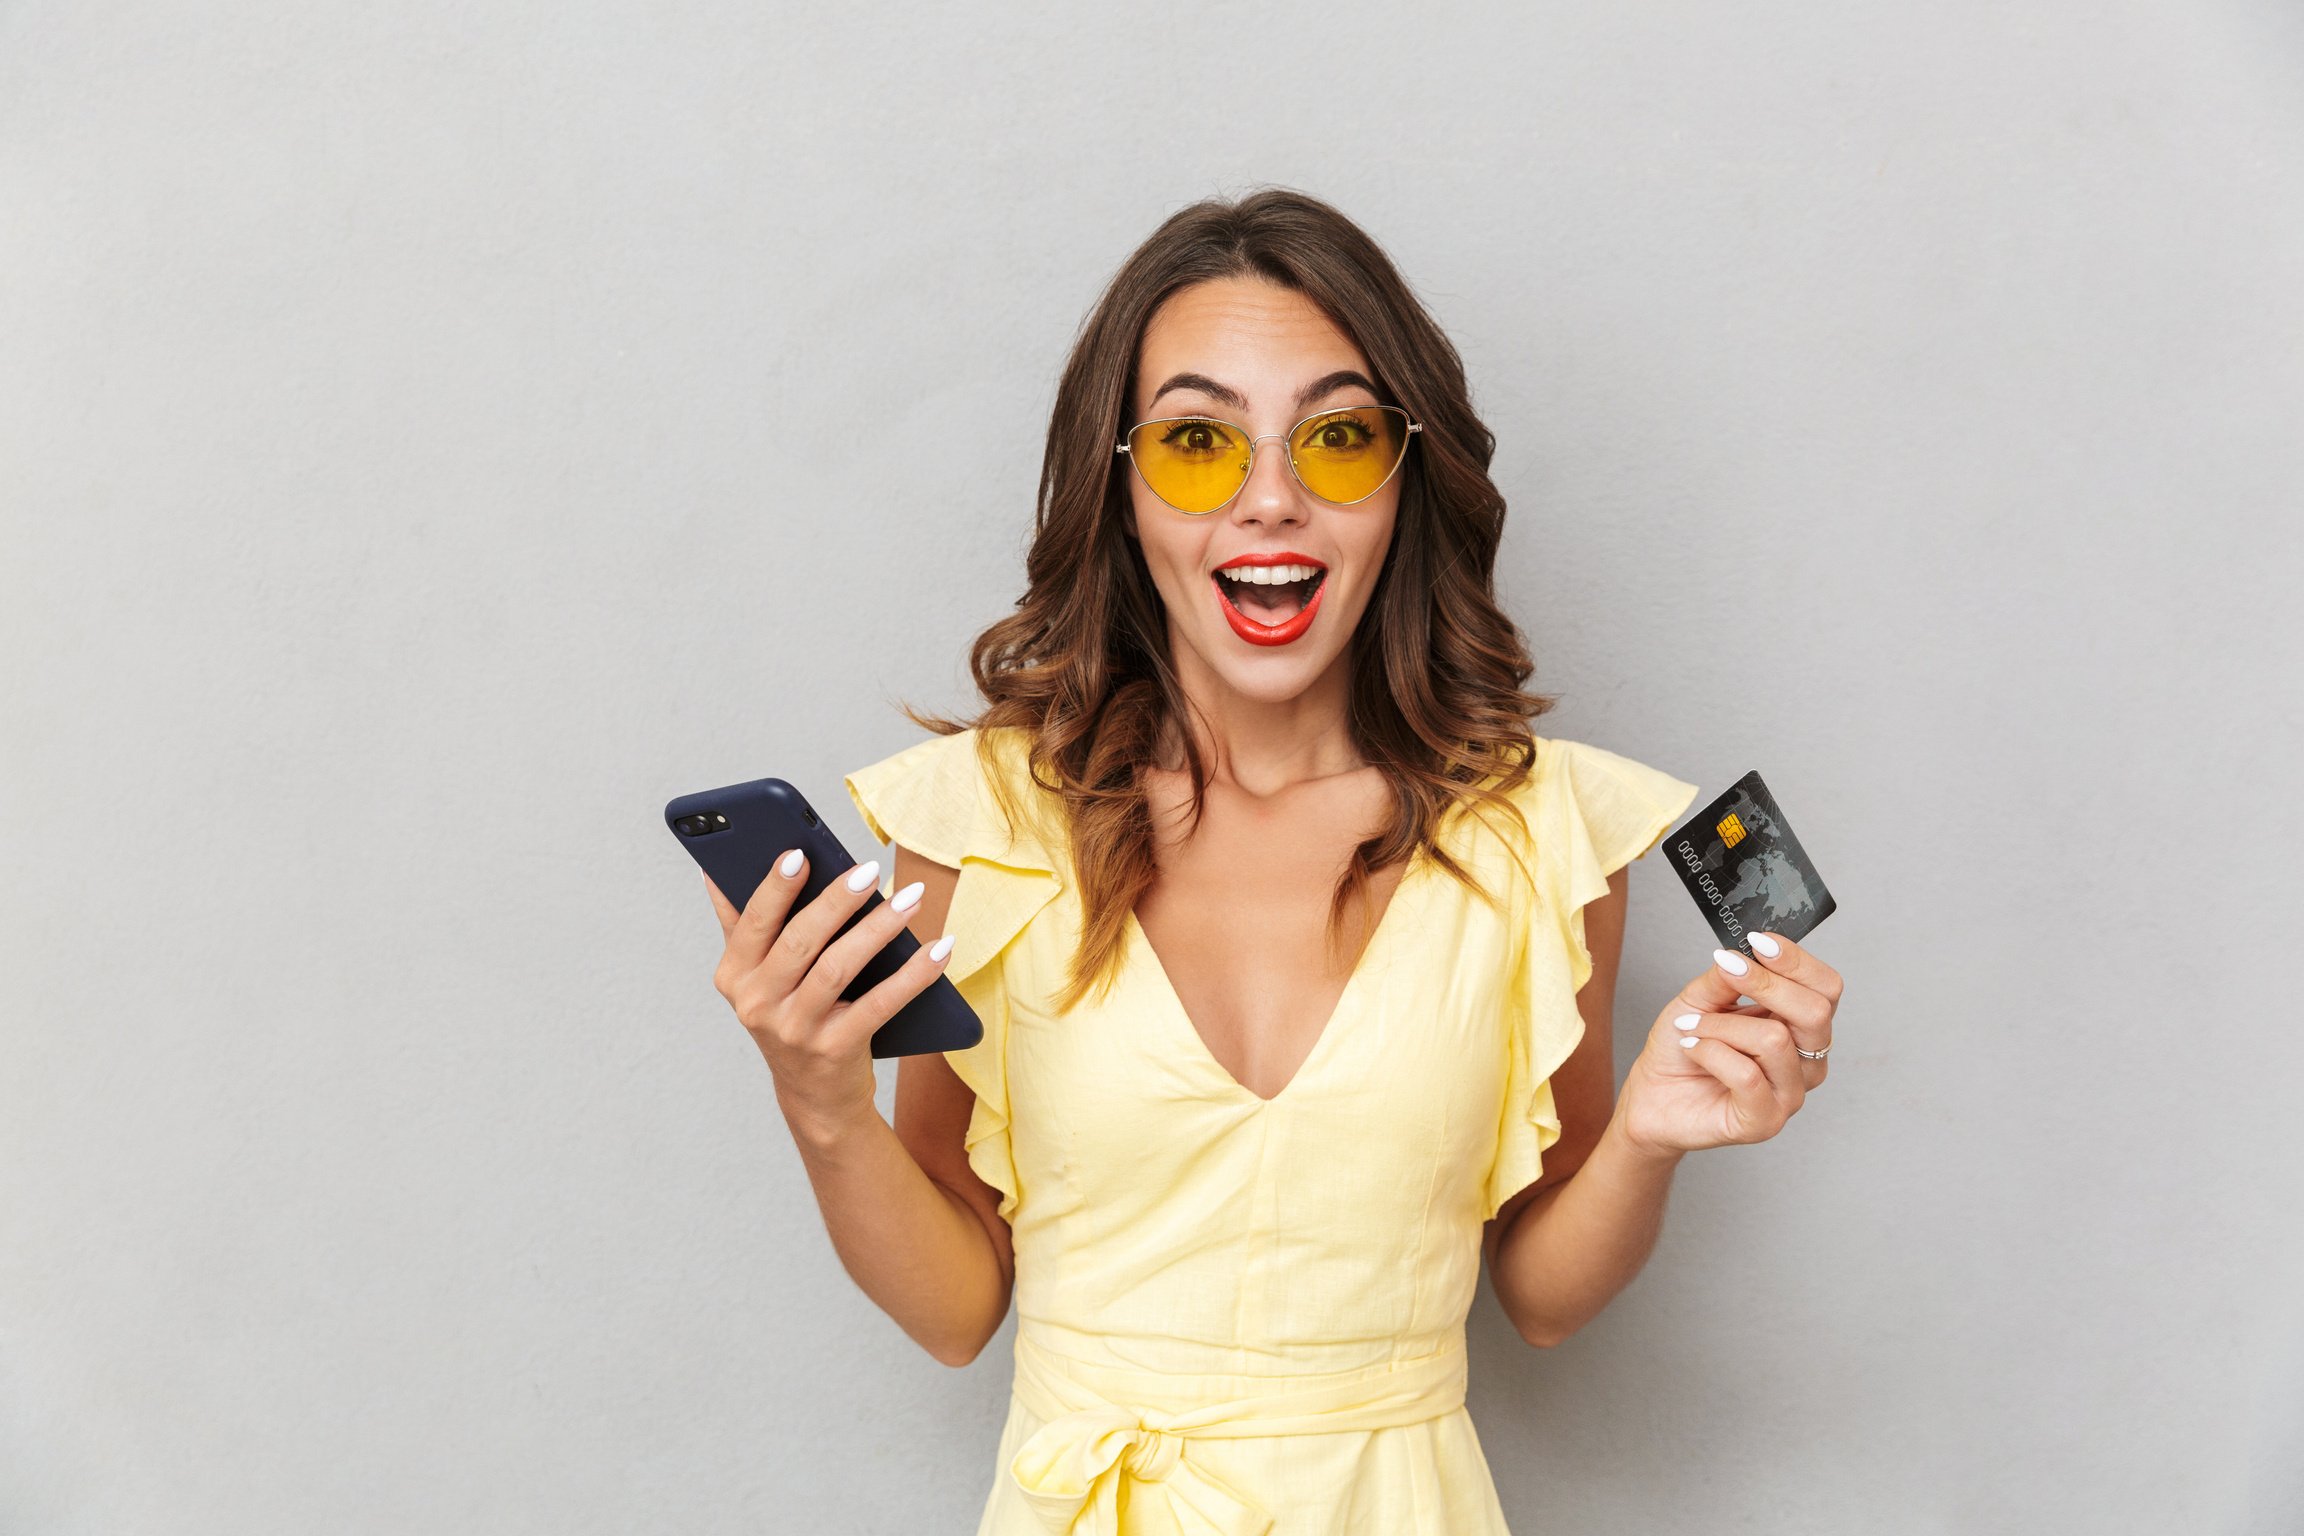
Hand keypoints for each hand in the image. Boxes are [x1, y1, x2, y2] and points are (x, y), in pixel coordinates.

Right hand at [702, 852, 954, 1143]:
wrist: (815, 1096)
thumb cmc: (790, 1016)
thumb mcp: (756, 978)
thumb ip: (740, 926)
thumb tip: (714, 870)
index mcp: (734, 976)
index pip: (753, 923)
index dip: (775, 887)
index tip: (799, 852)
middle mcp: (757, 1005)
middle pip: (800, 941)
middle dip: (836, 901)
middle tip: (869, 869)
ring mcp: (795, 1031)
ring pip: (838, 968)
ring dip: (878, 928)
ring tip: (910, 898)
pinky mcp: (835, 1050)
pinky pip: (880, 1004)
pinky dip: (913, 974)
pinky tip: (938, 948)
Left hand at [1615, 931, 1843, 1157]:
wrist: (1654, 1095)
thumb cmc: (1684, 1046)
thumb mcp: (1701, 998)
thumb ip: (1728, 976)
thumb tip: (1743, 954)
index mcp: (1800, 1026)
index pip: (1826, 988)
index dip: (1796, 961)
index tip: (1758, 941)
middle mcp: (1806, 1061)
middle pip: (1815, 1011)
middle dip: (1765, 985)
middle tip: (1725, 973)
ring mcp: (1790, 1094)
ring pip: (1774, 1040)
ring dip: (1720, 1025)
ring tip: (1692, 1027)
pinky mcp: (1765, 1121)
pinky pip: (1747, 1075)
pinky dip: (1710, 1052)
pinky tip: (1693, 1049)